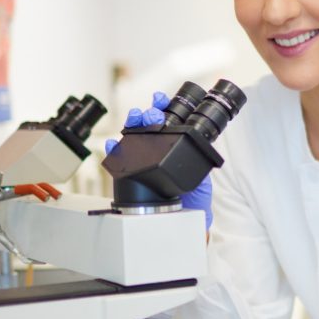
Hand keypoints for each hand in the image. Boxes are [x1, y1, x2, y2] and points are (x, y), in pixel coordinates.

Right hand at [105, 92, 213, 228]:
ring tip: (135, 121)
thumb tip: (201, 143)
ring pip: (132, 135)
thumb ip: (201, 159)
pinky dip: (114, 149)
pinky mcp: (132, 172)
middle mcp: (158, 147)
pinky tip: (114, 144)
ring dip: (132, 124)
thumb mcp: (204, 174)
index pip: (167, 119)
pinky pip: (118, 158)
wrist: (186, 218)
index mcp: (176, 143)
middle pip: (147, 123)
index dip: (161, 106)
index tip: (160, 100)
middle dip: (147, 114)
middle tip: (153, 117)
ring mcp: (144, 158)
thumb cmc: (196, 197)